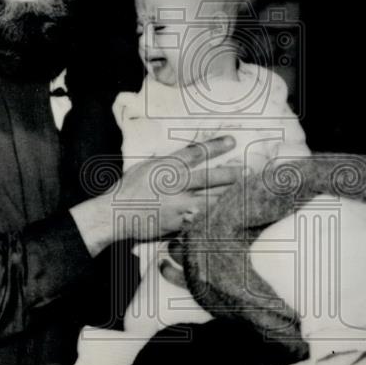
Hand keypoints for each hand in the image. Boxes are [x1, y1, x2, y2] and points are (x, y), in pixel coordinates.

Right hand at [70, 136, 241, 256]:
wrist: (117, 214)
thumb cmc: (128, 188)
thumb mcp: (146, 166)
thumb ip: (166, 163)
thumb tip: (184, 157)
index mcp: (168, 167)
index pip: (197, 153)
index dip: (217, 146)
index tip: (232, 141)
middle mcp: (176, 185)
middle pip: (211, 178)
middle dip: (232, 174)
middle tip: (248, 171)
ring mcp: (180, 206)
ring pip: (212, 200)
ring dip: (230, 195)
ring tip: (244, 192)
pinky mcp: (180, 223)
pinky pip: (203, 219)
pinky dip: (216, 216)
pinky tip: (228, 214)